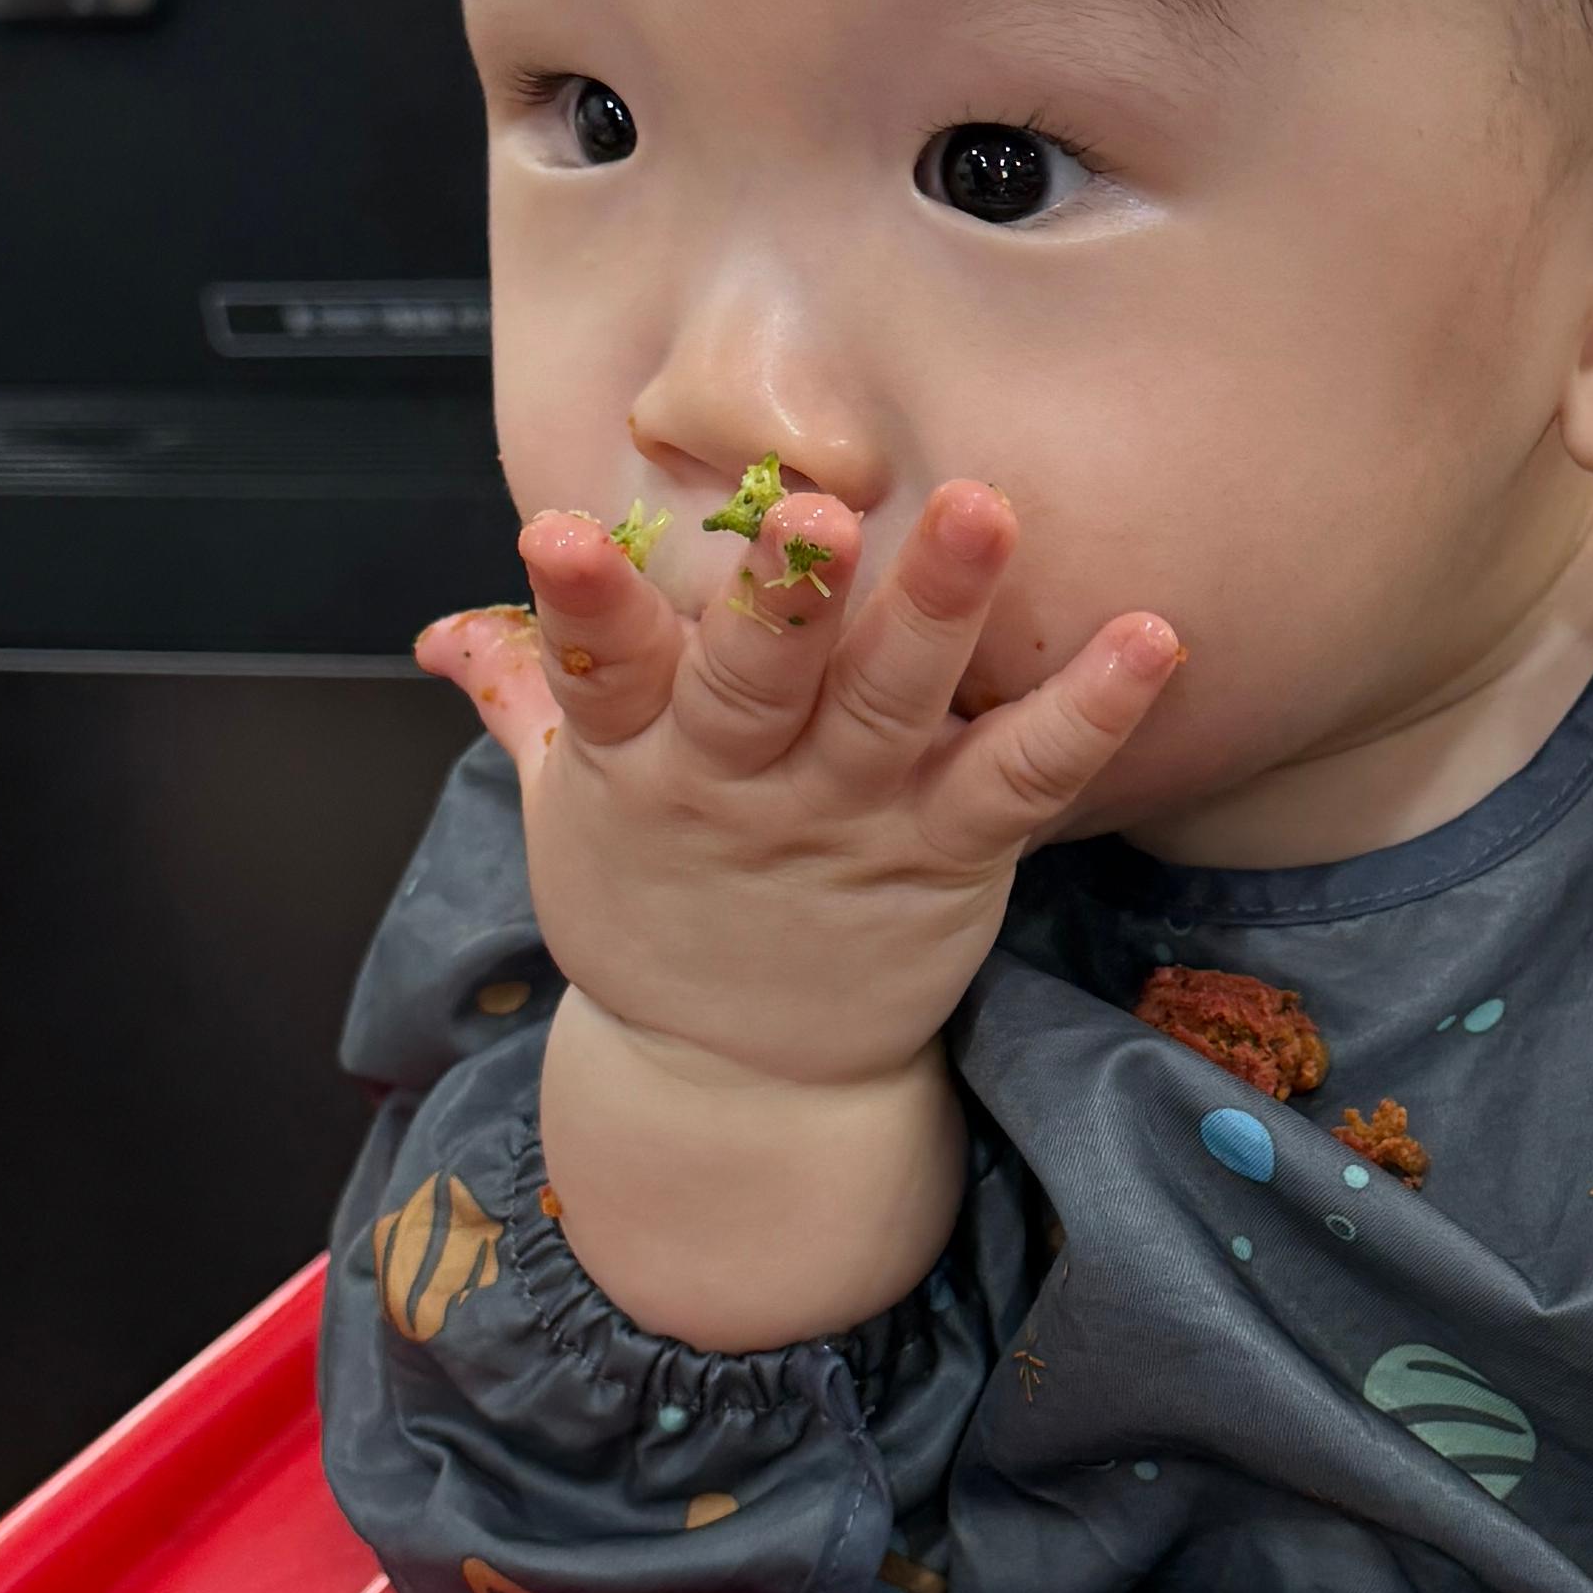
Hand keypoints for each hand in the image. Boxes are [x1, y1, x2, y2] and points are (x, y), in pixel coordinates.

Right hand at [417, 478, 1179, 1350]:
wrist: (737, 1084)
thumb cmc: (658, 909)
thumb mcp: (571, 810)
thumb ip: (527, 697)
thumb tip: (442, 627)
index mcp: (641, 759)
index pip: (599, 669)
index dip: (580, 603)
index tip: (560, 532)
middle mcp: (745, 786)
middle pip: (758, 682)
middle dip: (785, 595)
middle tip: (816, 508)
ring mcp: (852, 821)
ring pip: (894, 705)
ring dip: (939, 606)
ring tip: (985, 510)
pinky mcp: (949, 857)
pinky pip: (1024, 780)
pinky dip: (1090, 713)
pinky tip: (1150, 640)